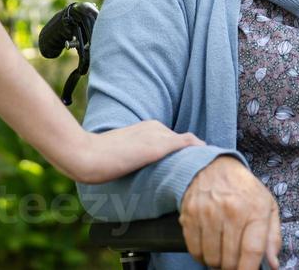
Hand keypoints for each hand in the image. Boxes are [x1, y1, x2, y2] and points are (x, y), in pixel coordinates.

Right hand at [55, 121, 204, 184]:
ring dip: (199, 157)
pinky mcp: (159, 146)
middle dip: (196, 156)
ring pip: (189, 145)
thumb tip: (137, 170)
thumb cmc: (97, 158)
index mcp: (148, 127)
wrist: (86, 154)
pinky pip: (188, 145)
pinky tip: (210, 162)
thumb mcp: (122, 154)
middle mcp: (156, 127)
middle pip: (185, 143)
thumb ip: (136, 157)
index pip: (176, 140)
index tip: (197, 165)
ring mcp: (158, 135)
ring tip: (212, 170)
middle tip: (208, 172)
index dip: (187, 153)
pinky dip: (200, 154)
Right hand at [181, 156, 281, 269]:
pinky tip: (208, 247)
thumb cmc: (243, 190)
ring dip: (217, 262)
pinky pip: (194, 250)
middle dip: (233, 267)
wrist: (212, 166)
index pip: (252, 251)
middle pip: (230, 259)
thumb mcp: (267, 206)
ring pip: (211, 258)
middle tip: (235, 261)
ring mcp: (207, 213)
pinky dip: (201, 256)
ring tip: (222, 252)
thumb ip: (273, 236)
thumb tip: (273, 264)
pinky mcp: (189, 215)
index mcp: (255, 209)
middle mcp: (231, 211)